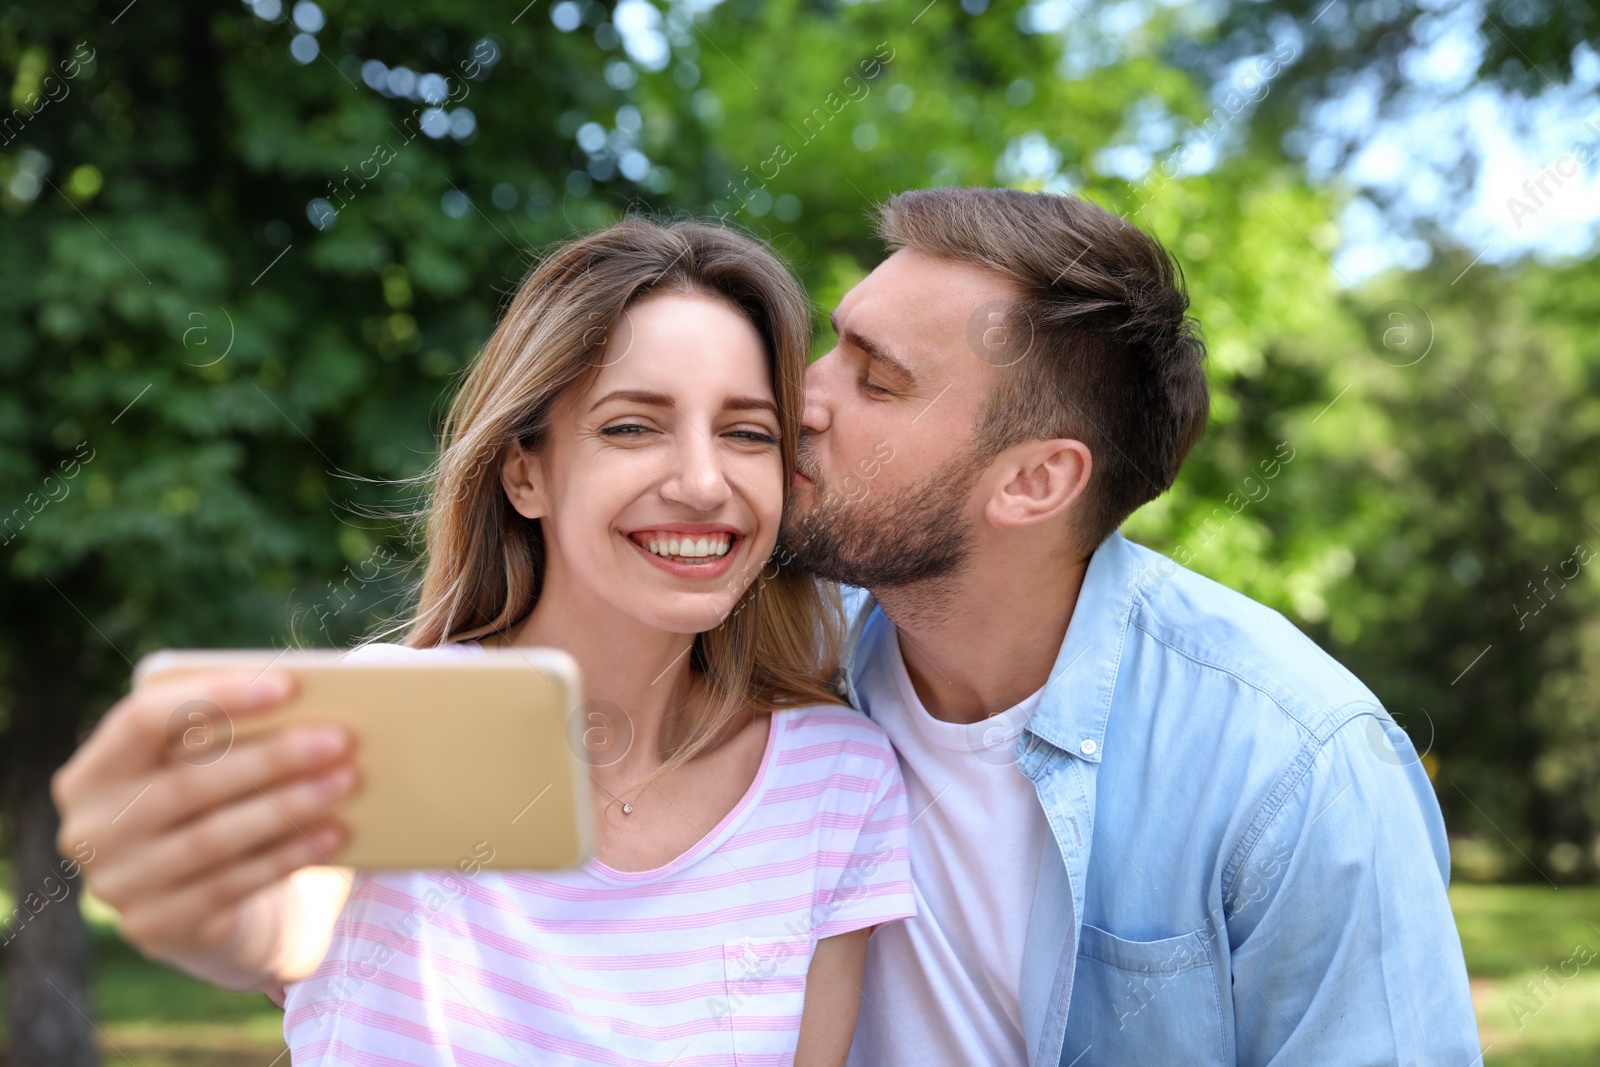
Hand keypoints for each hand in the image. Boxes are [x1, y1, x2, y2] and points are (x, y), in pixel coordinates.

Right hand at [51, 669, 359, 989]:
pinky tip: (334, 833)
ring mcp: (118, 884)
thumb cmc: (212, 808)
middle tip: (340, 739)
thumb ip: (234, 734)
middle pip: (188, 783)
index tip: (289, 686)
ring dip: (289, 807)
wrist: (202, 906)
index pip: (142, 720)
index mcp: (94, 770)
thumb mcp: (205, 767)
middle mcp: (92, 828)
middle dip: (272, 758)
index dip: (214, 698)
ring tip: (347, 781)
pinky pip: (232, 886)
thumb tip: (314, 705)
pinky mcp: (156, 926)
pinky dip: (289, 855)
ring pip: (213, 839)